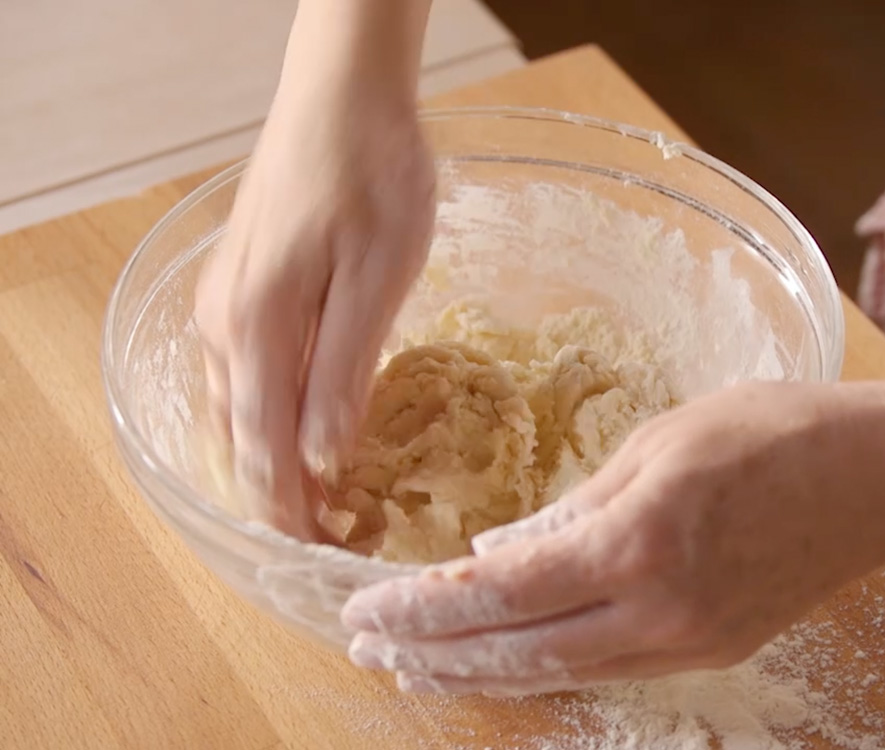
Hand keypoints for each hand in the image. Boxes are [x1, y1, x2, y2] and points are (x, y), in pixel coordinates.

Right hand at [194, 3, 434, 539]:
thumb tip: (323, 459)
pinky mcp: (240, 285)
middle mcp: (224, 325)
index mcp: (257, 329)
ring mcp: (225, 302)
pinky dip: (268, 413)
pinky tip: (297, 422)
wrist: (342, 96)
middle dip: (281, 494)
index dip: (292, 510)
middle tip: (329, 535)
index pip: (266, 449)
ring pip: (238, 407)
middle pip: (244, 436)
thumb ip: (344, 370)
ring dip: (273, 456)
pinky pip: (242, 372)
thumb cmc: (372, 176)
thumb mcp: (378, 277)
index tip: (324, 551)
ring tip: (317, 496)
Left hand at [341, 382, 884, 695]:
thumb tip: (493, 553)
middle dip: (434, 652)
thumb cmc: (764, 432)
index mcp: (637, 542)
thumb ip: (568, 510)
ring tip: (415, 670)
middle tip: (368, 648)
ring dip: (479, 674)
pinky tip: (503, 662)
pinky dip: (540, 670)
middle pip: (519, 650)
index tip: (366, 610)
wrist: (870, 478)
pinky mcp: (707, 654)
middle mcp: (657, 612)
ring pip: (557, 675)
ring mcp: (685, 644)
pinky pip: (603, 671)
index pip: (502, 590)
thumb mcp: (654, 444)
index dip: (425, 606)